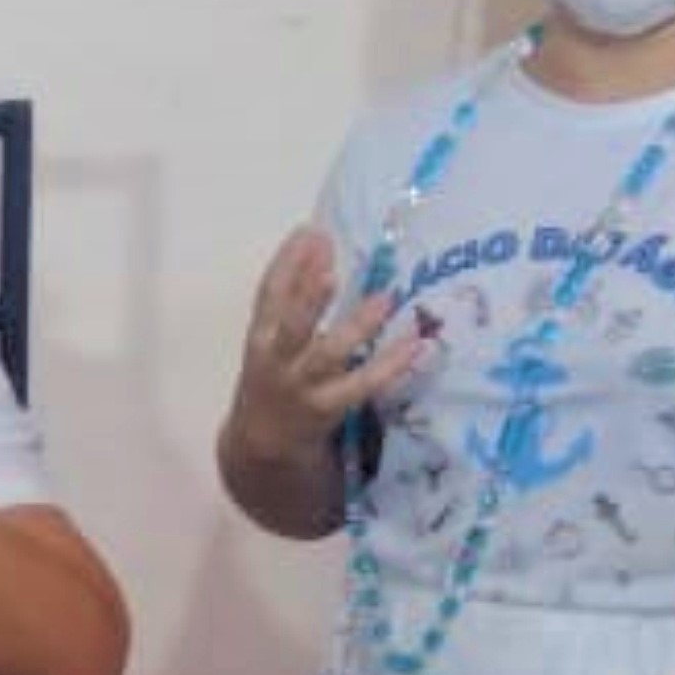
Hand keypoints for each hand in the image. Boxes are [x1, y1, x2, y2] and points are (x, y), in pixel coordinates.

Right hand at [226, 226, 432, 462]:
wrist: (261, 444)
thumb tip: (320, 242)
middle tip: (332, 265)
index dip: (287, 263)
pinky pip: (362, 386)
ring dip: (356, 327)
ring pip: (328, 355)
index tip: (309, 231)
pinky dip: (389, 366)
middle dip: (310, 295)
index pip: (268, 295)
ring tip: (384, 299)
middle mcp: (276, 361)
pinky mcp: (327, 410)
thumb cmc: (275, 376)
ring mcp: (301, 387)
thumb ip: (292, 297)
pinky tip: (413, 345)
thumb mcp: (271, 338)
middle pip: (292, 325)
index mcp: (260, 336)